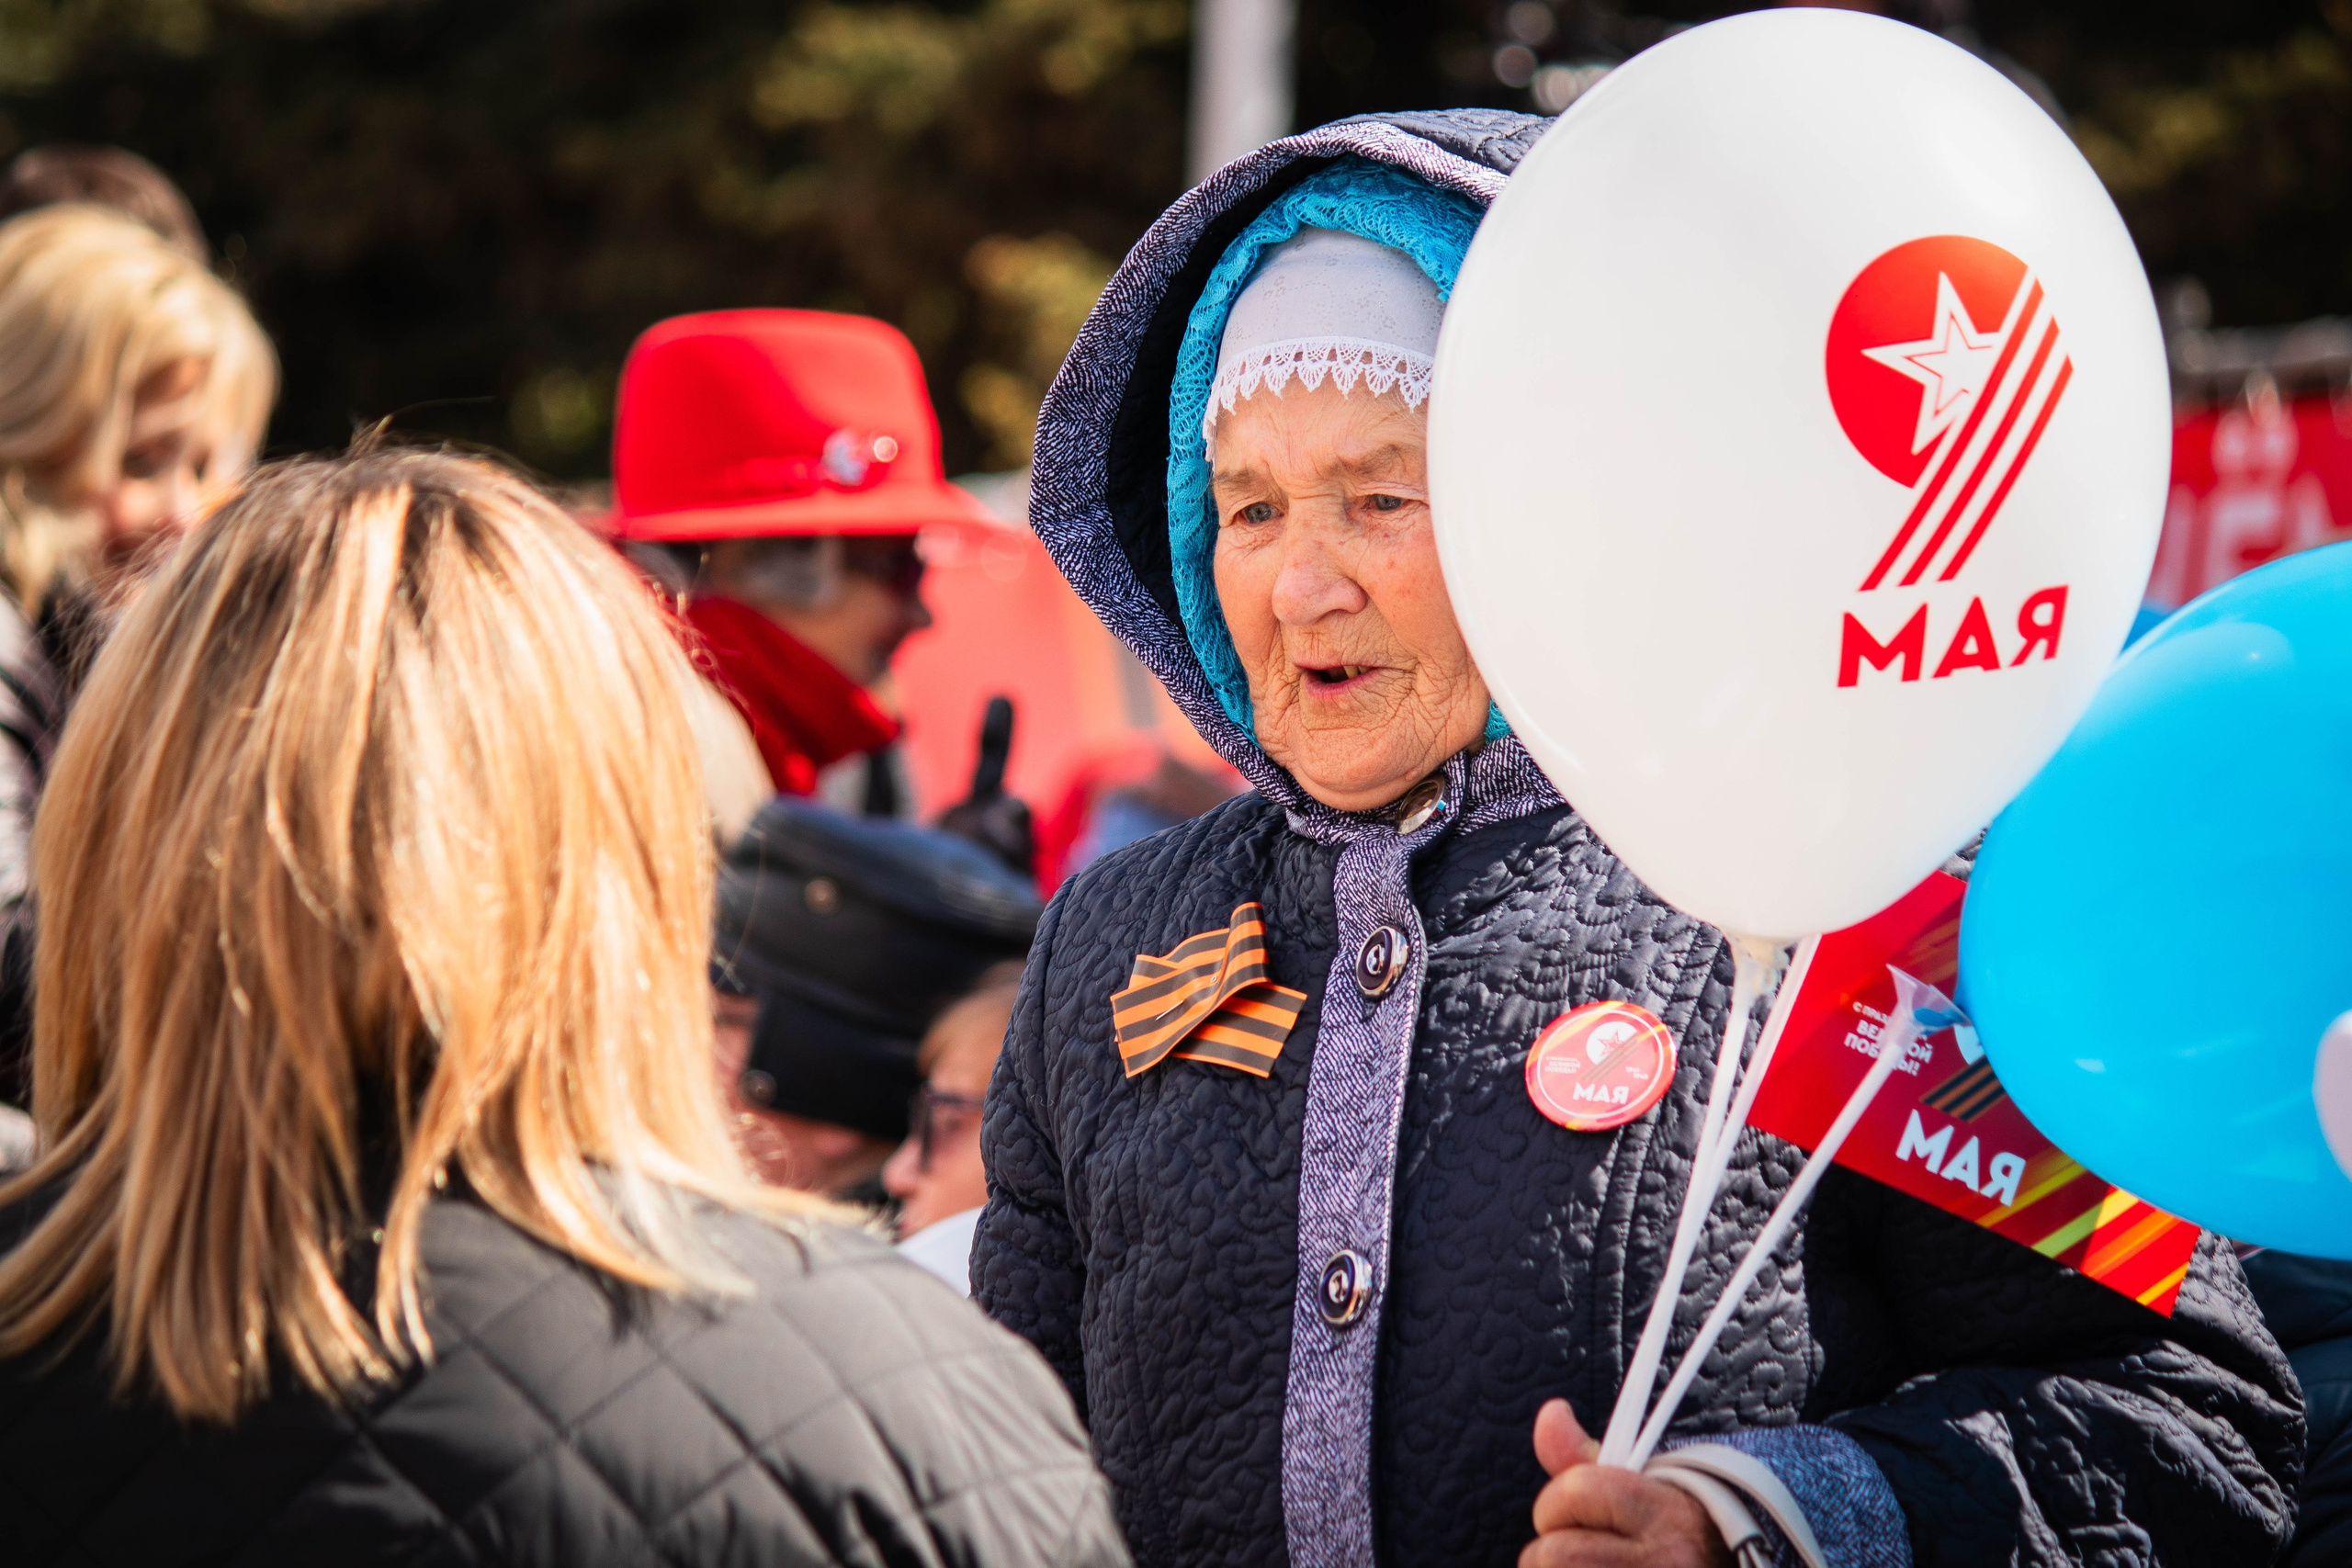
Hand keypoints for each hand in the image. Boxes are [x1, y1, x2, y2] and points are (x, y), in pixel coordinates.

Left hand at [1521, 1399, 1731, 1567]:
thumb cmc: (1665, 1535)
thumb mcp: (1638, 1489)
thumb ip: (1583, 1456)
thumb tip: (1549, 1412)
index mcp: (1666, 1516)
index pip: (1576, 1491)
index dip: (1557, 1501)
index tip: (1568, 1511)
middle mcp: (1667, 1563)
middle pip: (1553, 1554)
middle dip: (1546, 1552)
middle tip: (1571, 1552)